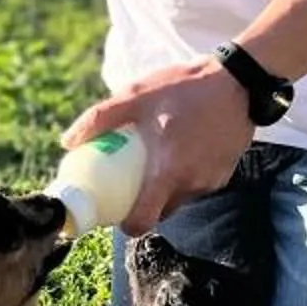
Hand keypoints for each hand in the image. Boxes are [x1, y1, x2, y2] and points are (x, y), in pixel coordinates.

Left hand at [61, 59, 253, 234]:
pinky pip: (198, 185)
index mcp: (168, 172)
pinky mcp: (225, 174)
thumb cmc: (185, 87)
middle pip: (160, 212)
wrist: (239, 81)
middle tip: (129, 184)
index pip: (143, 221)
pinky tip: (181, 150)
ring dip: (165, 188)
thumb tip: (67, 141)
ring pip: (180, 198)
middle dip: (143, 204)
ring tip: (155, 161)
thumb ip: (100, 118)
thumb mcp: (137, 96)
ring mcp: (211, 181)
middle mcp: (191, 184)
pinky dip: (186, 176)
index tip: (114, 213)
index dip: (126, 224)